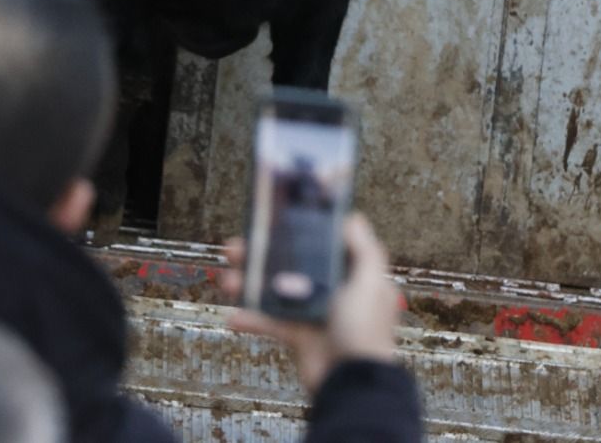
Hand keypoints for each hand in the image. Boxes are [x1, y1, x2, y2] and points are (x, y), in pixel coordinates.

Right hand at [220, 213, 400, 394]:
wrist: (351, 384)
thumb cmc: (366, 333)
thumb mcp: (371, 284)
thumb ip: (365, 250)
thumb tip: (352, 218)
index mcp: (351, 274)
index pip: (324, 243)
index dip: (301, 229)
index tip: (278, 215)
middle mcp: (331, 290)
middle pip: (291, 263)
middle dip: (263, 253)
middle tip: (239, 245)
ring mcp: (312, 312)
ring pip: (274, 289)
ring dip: (249, 282)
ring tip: (229, 280)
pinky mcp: (297, 334)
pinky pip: (268, 321)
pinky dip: (250, 319)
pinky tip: (234, 316)